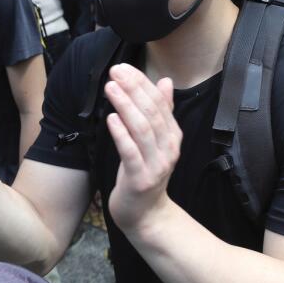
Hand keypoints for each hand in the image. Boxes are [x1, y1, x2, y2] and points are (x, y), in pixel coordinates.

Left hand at [103, 63, 181, 232]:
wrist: (145, 214)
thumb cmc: (146, 173)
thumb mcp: (155, 141)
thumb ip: (161, 112)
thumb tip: (165, 81)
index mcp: (172, 136)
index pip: (159, 103)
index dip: (142, 83)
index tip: (124, 67)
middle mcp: (168, 148)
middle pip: (152, 113)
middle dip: (133, 89)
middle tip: (116, 72)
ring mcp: (156, 164)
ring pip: (142, 129)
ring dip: (126, 106)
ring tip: (111, 88)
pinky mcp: (140, 179)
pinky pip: (131, 152)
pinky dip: (121, 133)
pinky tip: (111, 118)